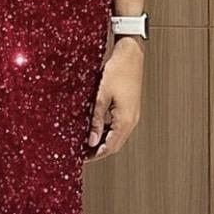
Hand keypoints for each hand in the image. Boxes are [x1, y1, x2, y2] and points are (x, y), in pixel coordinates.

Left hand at [84, 40, 144, 161]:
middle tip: (82, 153)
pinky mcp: (131, 109)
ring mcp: (133, 115)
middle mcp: (131, 121)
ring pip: (117, 137)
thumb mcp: (101, 97)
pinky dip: (108, 132)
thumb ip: (96, 121)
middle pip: (115, 145)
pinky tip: (97, 129)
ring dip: (103, 142)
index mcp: (125, 120)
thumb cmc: (117, 72)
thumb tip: (91, 141)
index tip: (81, 158)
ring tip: (86, 143)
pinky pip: (119, 127)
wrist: (131, 55)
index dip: (95, 155)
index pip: (109, 147)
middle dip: (98, 151)